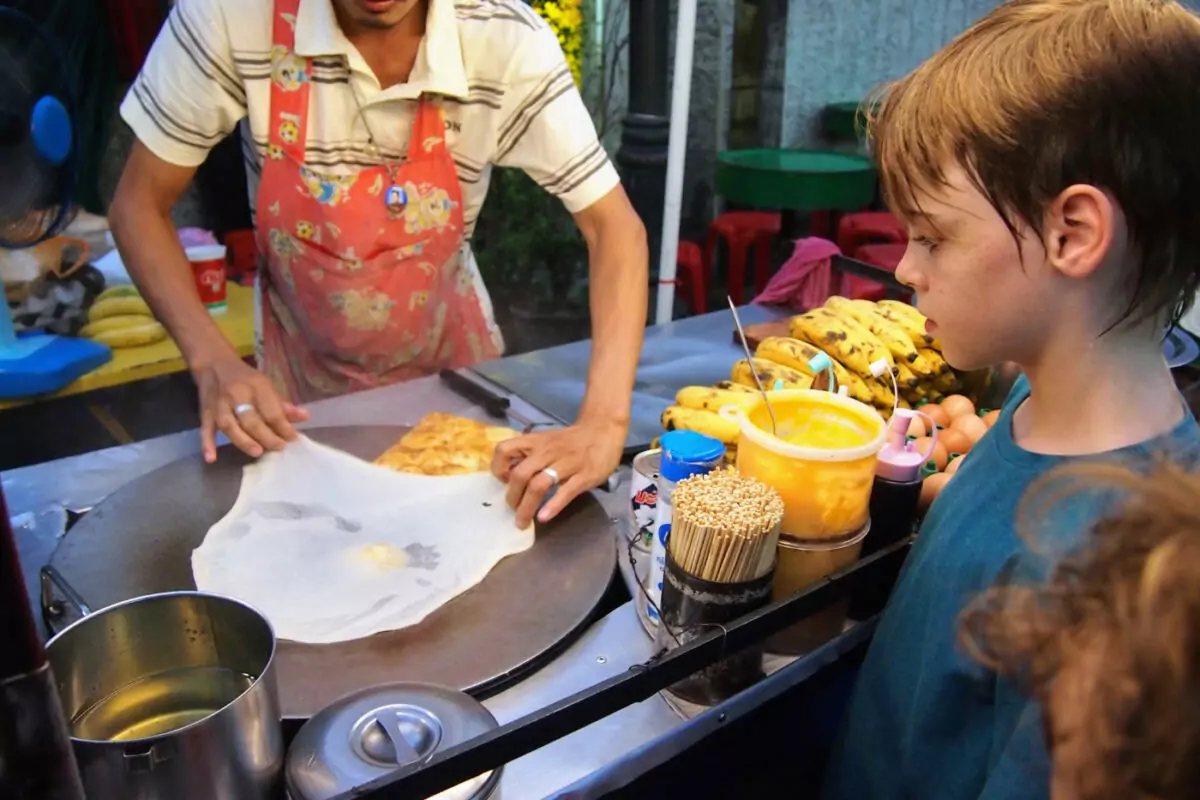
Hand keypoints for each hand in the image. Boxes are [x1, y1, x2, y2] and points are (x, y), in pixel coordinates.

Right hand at [193, 355, 308, 461]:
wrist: (214, 363)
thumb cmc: (245, 378)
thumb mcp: (266, 385)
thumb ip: (282, 404)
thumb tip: (304, 417)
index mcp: (256, 386)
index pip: (271, 411)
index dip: (284, 427)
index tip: (293, 438)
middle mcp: (236, 394)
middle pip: (250, 420)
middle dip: (266, 436)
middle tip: (279, 448)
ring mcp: (218, 404)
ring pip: (228, 425)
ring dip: (243, 441)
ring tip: (257, 452)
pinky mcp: (204, 411)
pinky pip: (205, 428)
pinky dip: (207, 443)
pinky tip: (211, 458)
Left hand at [492, 418, 626, 527]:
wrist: (603, 429)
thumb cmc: (571, 440)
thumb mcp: (546, 441)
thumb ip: (529, 455)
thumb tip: (509, 477)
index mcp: (535, 442)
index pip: (504, 450)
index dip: (499, 469)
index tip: (504, 482)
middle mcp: (547, 451)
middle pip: (520, 474)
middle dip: (512, 497)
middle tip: (512, 510)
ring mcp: (566, 463)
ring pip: (539, 485)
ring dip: (527, 506)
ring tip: (523, 521)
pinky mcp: (584, 475)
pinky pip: (565, 492)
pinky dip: (552, 506)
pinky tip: (543, 517)